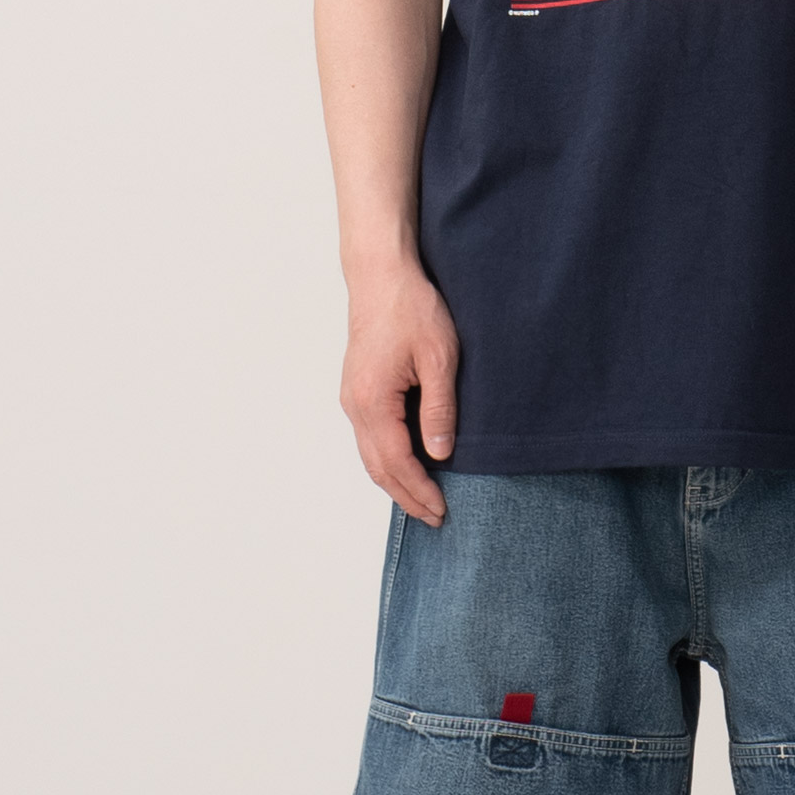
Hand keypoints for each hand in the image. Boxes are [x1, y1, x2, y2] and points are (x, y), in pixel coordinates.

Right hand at [340, 263, 457, 526]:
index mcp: (373, 401)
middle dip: (406, 496)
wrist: (381, 275)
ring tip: (422, 501)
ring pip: (370, 455)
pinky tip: (408, 466)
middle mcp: (355, 405)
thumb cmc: (411, 308)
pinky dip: (387, 461)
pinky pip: (370, 438)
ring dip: (395, 482)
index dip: (419, 491)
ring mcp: (352, 398)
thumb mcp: (439, 358)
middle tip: (435, 518)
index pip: (396, 463)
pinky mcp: (357, 390)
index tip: (442, 511)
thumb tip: (439, 454)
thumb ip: (439, 409)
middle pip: (377, 468)